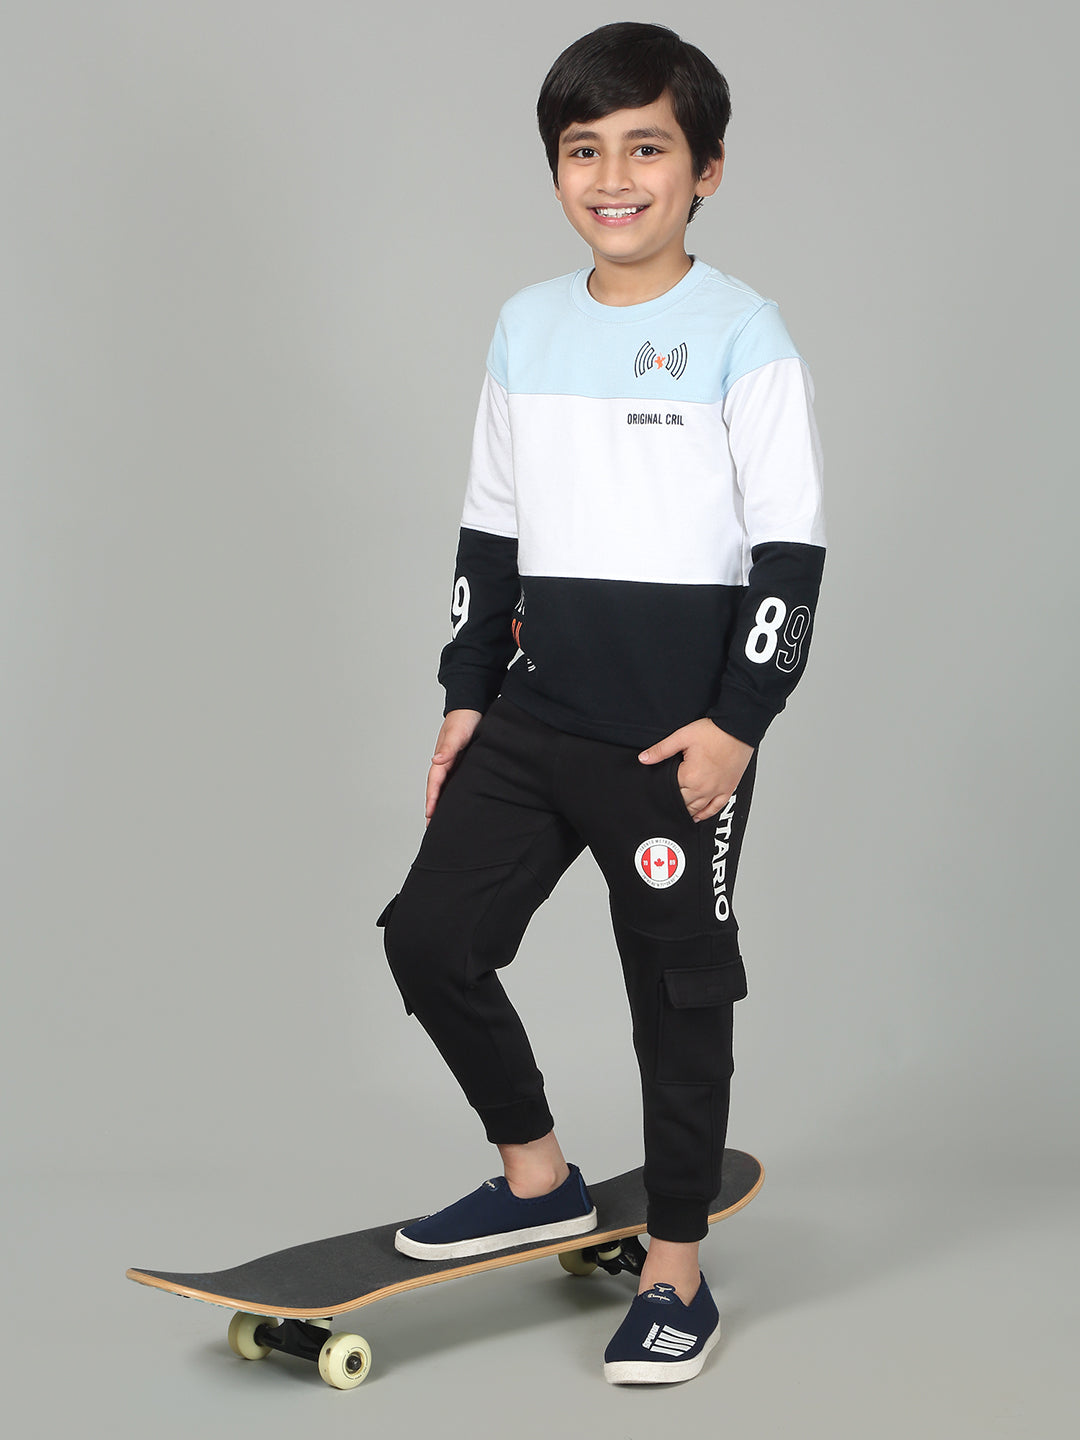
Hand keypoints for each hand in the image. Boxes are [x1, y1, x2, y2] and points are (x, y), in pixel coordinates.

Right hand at [425, 709, 482, 824]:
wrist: (473, 704)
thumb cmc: (465, 718)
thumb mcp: (458, 732)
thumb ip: (449, 747)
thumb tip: (436, 761)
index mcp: (442, 757)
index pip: (435, 782)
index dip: (432, 798)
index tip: (430, 814)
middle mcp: (446, 761)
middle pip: (437, 788)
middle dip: (433, 806)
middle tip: (431, 826)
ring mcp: (454, 762)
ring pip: (446, 786)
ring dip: (442, 801)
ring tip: (441, 819)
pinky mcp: (464, 761)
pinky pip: (456, 780)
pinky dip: (454, 792)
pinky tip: (458, 801)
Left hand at [638, 718, 753, 822]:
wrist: (738, 729)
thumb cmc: (713, 732)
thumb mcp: (682, 736)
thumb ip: (661, 750)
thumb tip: (643, 758)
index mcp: (690, 776)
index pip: (670, 790)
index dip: (661, 788)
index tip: (655, 788)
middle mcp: (703, 788)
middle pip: (682, 802)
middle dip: (672, 801)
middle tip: (662, 801)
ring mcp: (717, 790)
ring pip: (697, 809)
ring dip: (686, 811)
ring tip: (675, 812)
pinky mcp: (727, 789)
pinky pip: (714, 808)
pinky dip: (704, 814)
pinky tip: (696, 816)